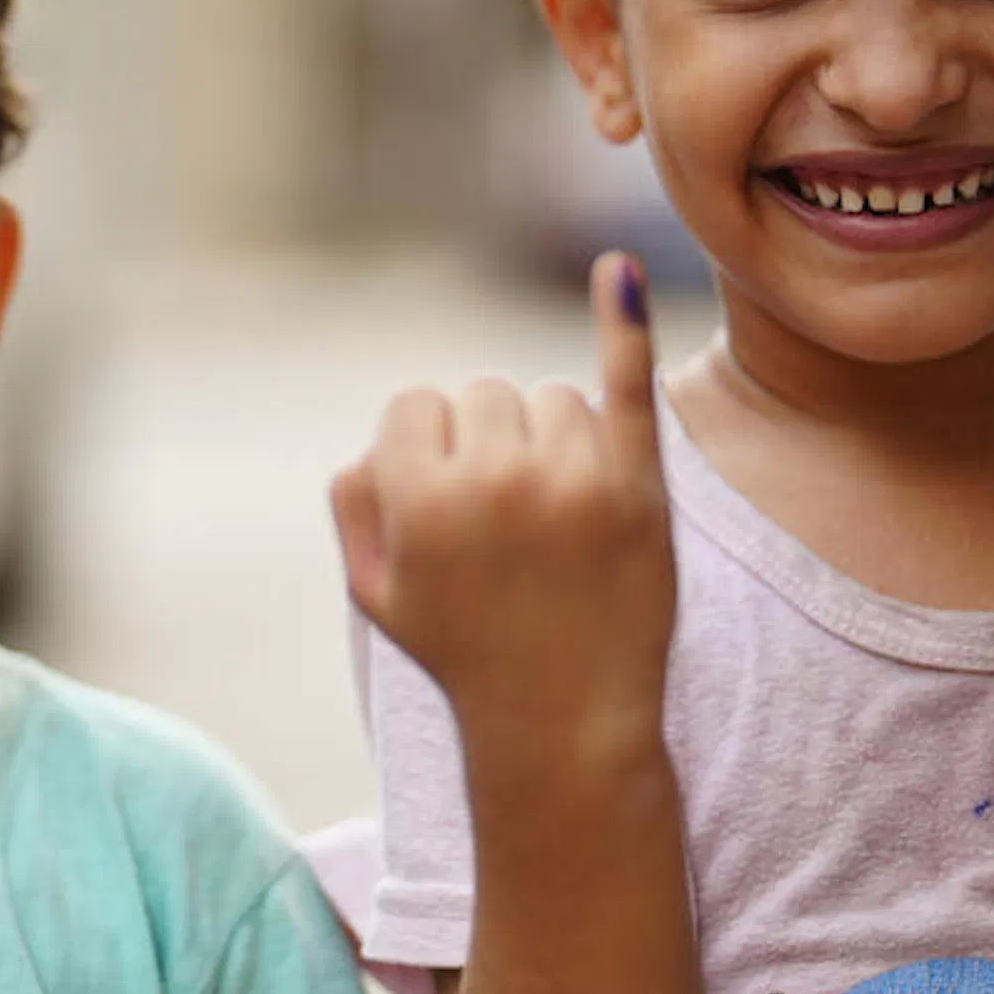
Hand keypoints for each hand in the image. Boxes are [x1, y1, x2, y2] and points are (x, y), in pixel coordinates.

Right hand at [331, 250, 671, 736]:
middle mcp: (496, 479)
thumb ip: (354, 499)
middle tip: (503, 525)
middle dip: (484, 443)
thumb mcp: (374, 591)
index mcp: (420, 501)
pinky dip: (624, 321)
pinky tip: (620, 270)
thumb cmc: (462, 652)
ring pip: (550, 396)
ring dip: (547, 438)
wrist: (566, 723)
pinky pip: (627, 383)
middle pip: (482, 393)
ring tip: (554, 520)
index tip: (442, 510)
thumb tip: (387, 435)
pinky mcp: (639, 487)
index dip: (423, 453)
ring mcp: (574, 479)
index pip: (414, 407)